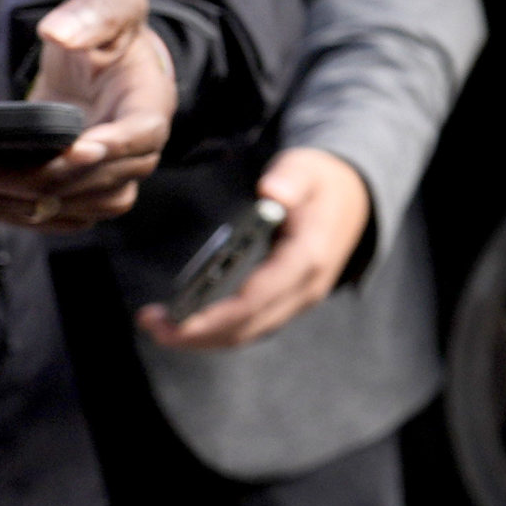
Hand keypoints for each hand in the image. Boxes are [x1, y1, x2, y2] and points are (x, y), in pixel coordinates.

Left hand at [0, 0, 174, 229]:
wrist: (112, 75)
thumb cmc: (115, 39)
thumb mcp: (116, 6)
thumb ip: (96, 13)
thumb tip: (60, 34)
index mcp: (147, 118)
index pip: (128, 144)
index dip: (95, 154)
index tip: (68, 152)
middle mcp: (125, 168)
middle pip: (54, 187)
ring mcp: (92, 196)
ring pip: (23, 208)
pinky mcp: (58, 208)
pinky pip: (7, 212)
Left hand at [140, 146, 372, 350]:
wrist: (356, 197)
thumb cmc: (321, 181)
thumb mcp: (307, 168)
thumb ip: (290, 178)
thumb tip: (271, 191)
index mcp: (307, 258)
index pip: (255, 301)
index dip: (213, 318)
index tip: (173, 321)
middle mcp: (306, 288)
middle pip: (246, 327)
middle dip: (195, 334)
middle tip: (149, 323)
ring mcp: (299, 298)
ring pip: (247, 333)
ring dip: (202, 337)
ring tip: (159, 325)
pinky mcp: (289, 300)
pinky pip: (251, 325)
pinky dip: (217, 330)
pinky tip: (188, 322)